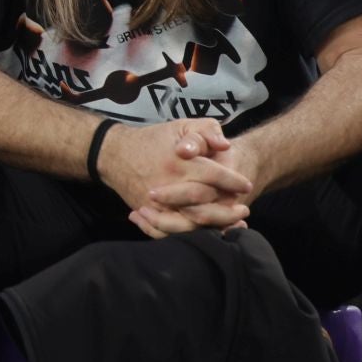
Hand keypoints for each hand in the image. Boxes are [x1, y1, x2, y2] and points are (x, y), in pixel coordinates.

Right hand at [98, 118, 252, 237]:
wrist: (115, 154)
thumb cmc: (154, 140)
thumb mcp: (182, 125)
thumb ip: (207, 130)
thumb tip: (225, 145)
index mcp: (180, 162)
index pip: (215, 176)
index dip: (234, 182)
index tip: (246, 185)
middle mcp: (169, 185)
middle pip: (205, 206)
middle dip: (228, 210)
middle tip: (243, 210)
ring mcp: (157, 204)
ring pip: (190, 224)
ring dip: (214, 226)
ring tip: (231, 224)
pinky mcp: (149, 214)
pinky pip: (171, 231)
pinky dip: (190, 235)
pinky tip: (206, 233)